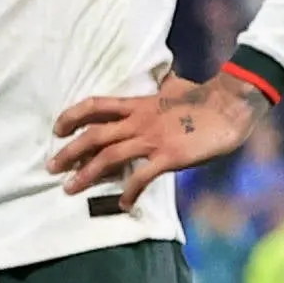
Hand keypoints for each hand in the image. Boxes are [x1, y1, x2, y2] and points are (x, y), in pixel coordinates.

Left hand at [49, 73, 268, 212]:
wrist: (231, 104)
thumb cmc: (206, 96)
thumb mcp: (177, 86)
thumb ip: (165, 87)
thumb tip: (166, 79)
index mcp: (139, 104)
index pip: (96, 106)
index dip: (72, 116)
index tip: (57, 129)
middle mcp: (139, 120)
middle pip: (94, 135)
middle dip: (70, 151)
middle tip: (52, 167)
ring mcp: (152, 138)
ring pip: (109, 156)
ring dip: (87, 174)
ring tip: (70, 189)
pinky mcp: (168, 156)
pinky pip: (141, 176)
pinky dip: (129, 191)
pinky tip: (123, 203)